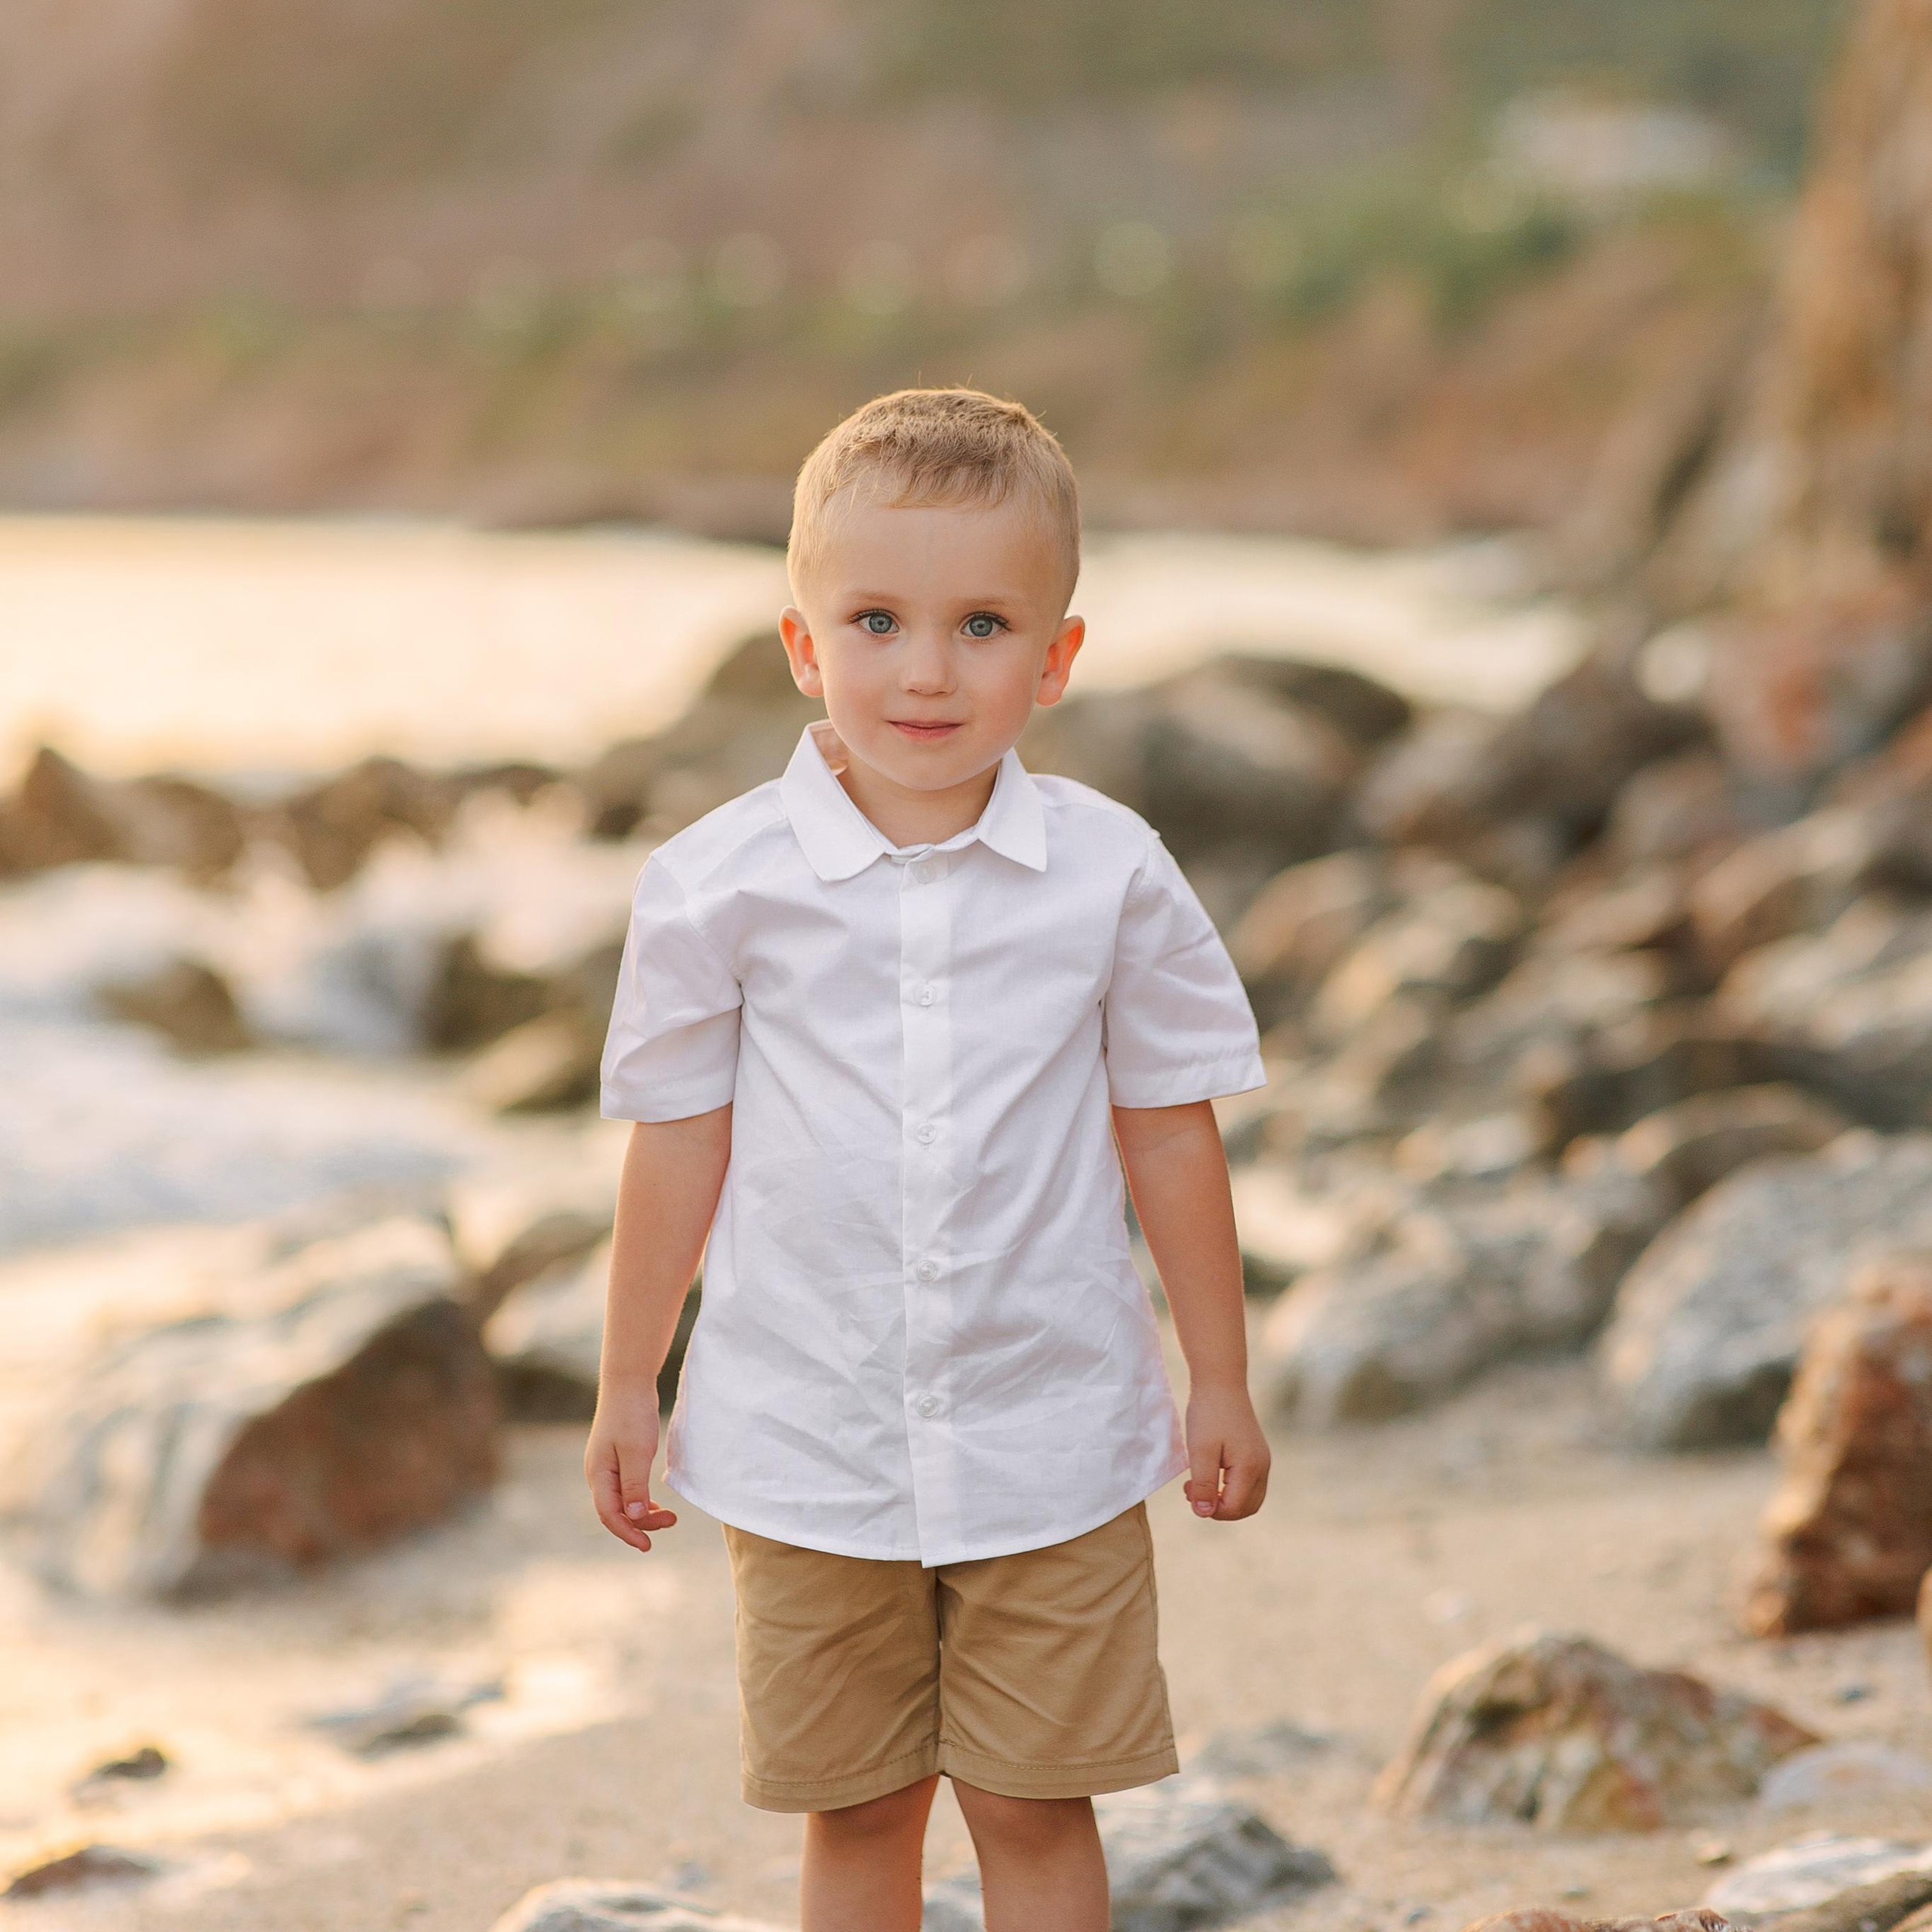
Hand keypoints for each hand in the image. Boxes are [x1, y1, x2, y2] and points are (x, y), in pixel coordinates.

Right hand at [585, 1385, 678, 1552]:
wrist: (628, 1382)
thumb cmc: (632, 1414)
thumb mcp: (637, 1451)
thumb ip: (634, 1485)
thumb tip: (635, 1516)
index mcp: (598, 1475)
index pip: (610, 1515)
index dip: (628, 1533)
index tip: (648, 1545)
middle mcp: (597, 1474)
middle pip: (616, 1511)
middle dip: (642, 1523)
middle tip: (671, 1521)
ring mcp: (605, 1467)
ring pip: (621, 1502)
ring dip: (643, 1513)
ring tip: (668, 1517)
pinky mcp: (616, 1460)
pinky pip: (625, 1490)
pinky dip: (640, 1500)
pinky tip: (655, 1504)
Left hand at [1183, 1383, 1270, 1520]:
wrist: (1220, 1381)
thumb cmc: (1208, 1414)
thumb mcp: (1200, 1451)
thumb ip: (1203, 1484)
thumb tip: (1204, 1513)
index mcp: (1251, 1467)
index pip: (1234, 1508)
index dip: (1210, 1509)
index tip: (1188, 1490)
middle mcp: (1263, 1466)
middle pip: (1246, 1508)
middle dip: (1219, 1508)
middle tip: (1192, 1490)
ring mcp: (1262, 1459)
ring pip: (1249, 1498)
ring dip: (1224, 1499)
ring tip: (1197, 1483)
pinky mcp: (1256, 1453)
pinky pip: (1248, 1483)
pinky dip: (1230, 1487)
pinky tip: (1209, 1473)